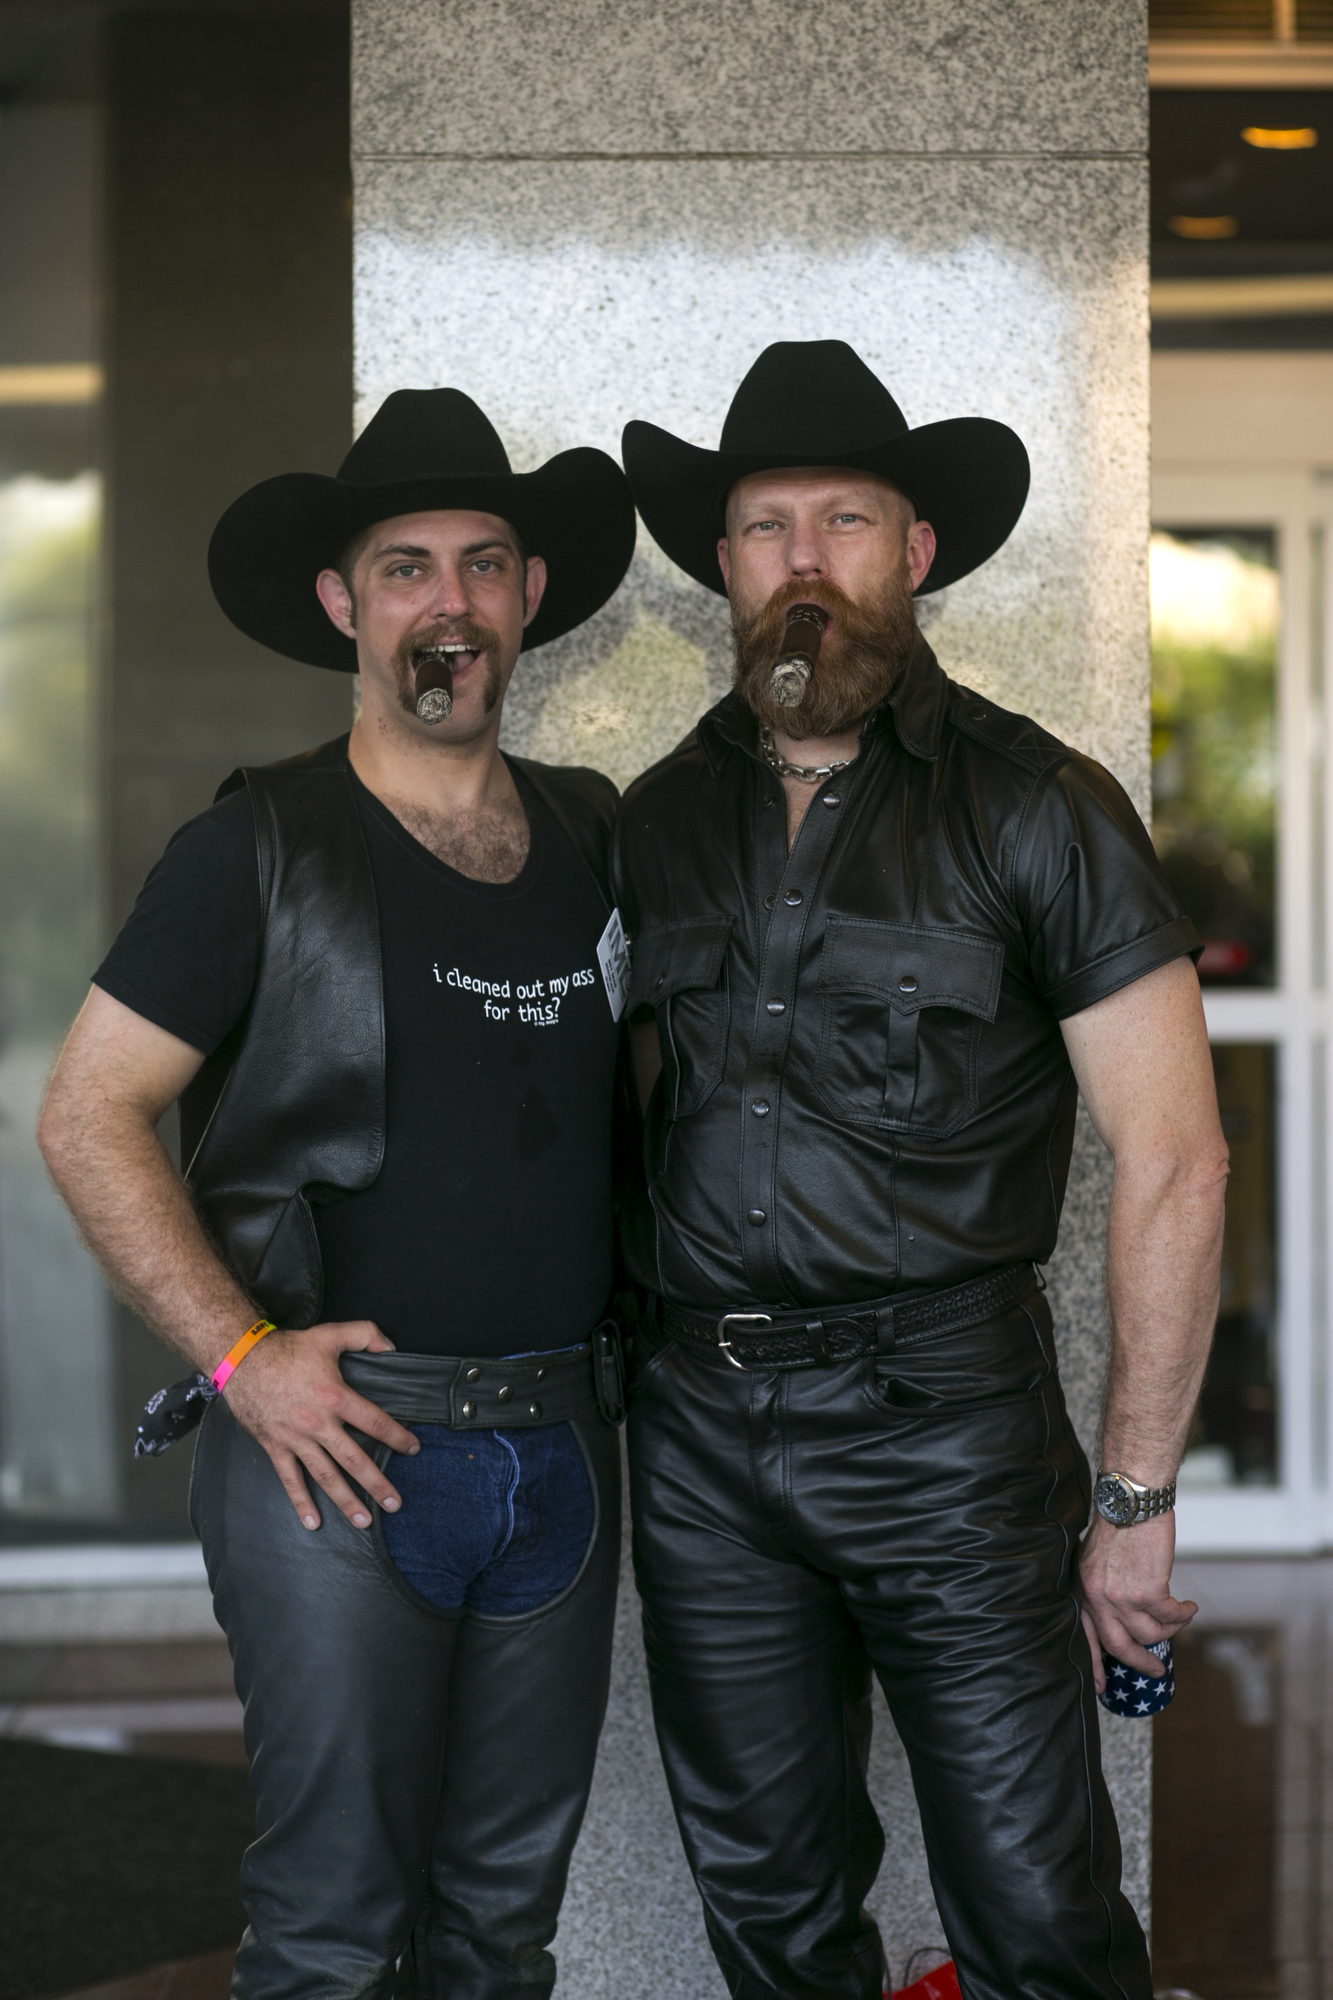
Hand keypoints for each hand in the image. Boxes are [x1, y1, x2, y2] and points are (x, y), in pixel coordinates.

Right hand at [221, 1319, 419, 1531]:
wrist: (240, 1359)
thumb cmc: (286, 1348)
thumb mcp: (329, 1334)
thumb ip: (364, 1334)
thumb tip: (390, 1346)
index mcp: (335, 1396)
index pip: (374, 1421)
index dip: (397, 1436)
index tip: (413, 1448)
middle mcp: (318, 1423)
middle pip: (354, 1458)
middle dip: (377, 1483)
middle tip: (395, 1503)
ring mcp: (296, 1438)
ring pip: (325, 1475)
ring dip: (345, 1500)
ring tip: (363, 1520)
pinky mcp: (275, 1446)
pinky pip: (290, 1479)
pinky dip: (301, 1501)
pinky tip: (313, 1522)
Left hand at [1077, 1512, 1196, 1692]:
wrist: (1133, 1500)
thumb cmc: (1120, 1523)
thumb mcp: (1098, 1559)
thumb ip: (1104, 1586)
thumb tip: (1123, 1614)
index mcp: (1084, 1589)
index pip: (1085, 1635)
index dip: (1093, 1663)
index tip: (1100, 1686)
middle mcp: (1098, 1597)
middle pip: (1119, 1645)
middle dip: (1140, 1662)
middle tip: (1157, 1669)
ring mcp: (1121, 1596)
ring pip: (1150, 1633)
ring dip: (1170, 1629)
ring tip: (1180, 1616)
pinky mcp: (1147, 1591)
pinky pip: (1170, 1616)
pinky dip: (1183, 1614)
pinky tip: (1189, 1607)